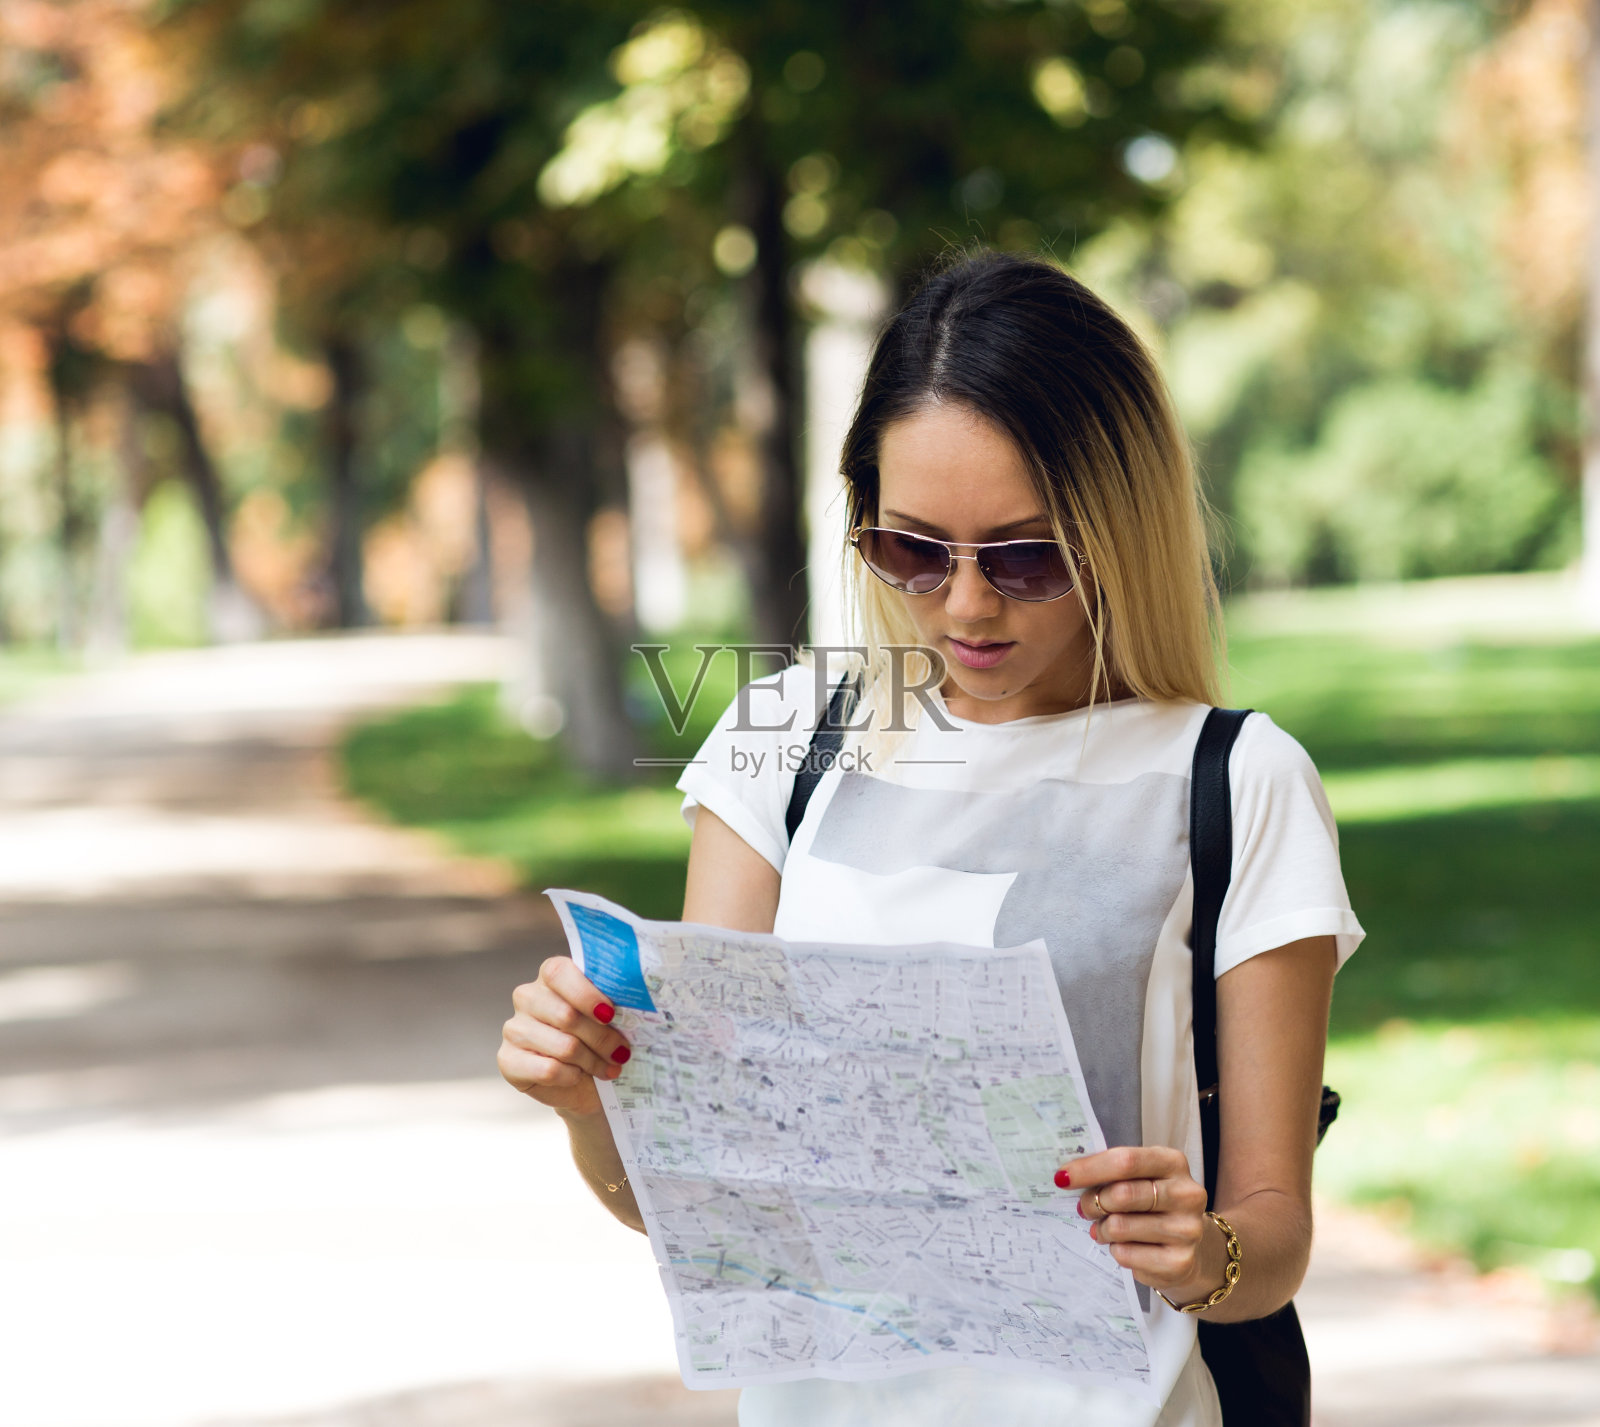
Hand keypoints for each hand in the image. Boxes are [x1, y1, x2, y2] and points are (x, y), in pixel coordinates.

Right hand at [498, 956, 632, 1117]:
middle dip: (601, 1038)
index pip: (559, 972)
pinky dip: (571, 1076)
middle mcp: (527, 997)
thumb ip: (613, 1001)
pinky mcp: (507, 1060)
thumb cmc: (598, 1040)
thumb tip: (635, 999)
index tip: (610, 1014)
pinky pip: (547, 1070)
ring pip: (562, 1046)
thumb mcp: (609, 1016)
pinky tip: (578, 1075)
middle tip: (621, 1052)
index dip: (586, 994)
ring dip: (592, 1061)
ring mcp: (514, 1028)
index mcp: (551, 975)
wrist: (585, 1082)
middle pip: (566, 1015)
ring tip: (607, 1068)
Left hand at [1055, 1146, 1217, 1299]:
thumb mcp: (1139, 1178)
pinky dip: (1116, 1250)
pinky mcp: (1179, 1262)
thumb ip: (1110, 1172)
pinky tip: (1126, 1246)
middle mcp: (1186, 1194)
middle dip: (1093, 1202)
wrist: (1187, 1246)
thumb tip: (1066, 1175)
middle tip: (1085, 1208)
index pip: (1126, 1161)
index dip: (1089, 1169)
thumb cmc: (1151, 1204)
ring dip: (1103, 1229)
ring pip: (1120, 1227)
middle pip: (1121, 1194)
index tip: (1063, 1177)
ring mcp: (1187, 1230)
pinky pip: (1126, 1255)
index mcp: (1173, 1163)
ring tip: (1106, 1229)